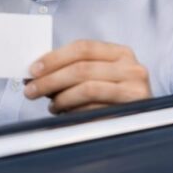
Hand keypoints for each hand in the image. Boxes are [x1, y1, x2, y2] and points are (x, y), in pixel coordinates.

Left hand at [23, 40, 150, 113]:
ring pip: (87, 88)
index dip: (54, 57)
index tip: (33, 69)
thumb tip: (35, 73)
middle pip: (81, 68)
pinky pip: (96, 109)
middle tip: (31, 91)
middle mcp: (132, 68)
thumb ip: (70, 70)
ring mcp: (135, 89)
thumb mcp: (95, 77)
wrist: (142, 124)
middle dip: (50, 80)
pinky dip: (75, 112)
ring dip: (61, 98)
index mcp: (120, 53)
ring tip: (51, 106)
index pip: (83, 47)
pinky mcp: (133, 111)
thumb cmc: (111, 99)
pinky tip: (67, 115)